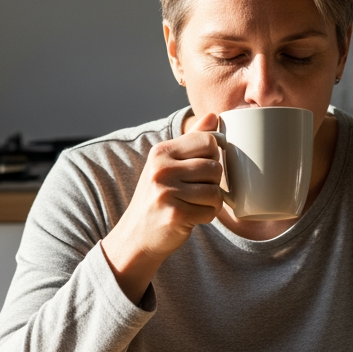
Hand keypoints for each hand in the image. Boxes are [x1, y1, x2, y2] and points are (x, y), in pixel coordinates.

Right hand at [101, 113, 223, 302]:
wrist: (137, 236)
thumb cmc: (158, 197)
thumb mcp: (168, 164)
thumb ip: (192, 140)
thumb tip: (214, 116)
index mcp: (162, 152)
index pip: (208, 141)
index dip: (214, 156)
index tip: (204, 168)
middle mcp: (162, 169)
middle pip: (215, 167)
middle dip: (214, 182)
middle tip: (198, 190)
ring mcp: (167, 192)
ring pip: (216, 190)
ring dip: (213, 201)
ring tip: (196, 203)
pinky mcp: (176, 214)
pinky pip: (211, 211)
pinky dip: (208, 216)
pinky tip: (193, 216)